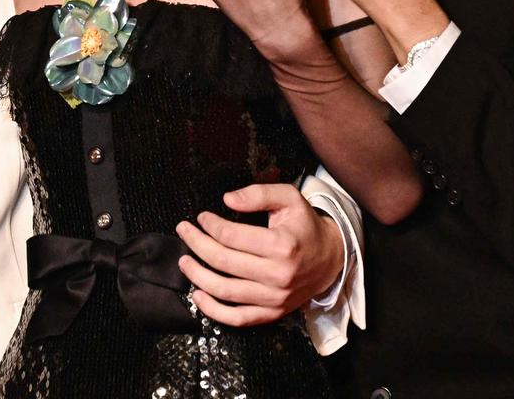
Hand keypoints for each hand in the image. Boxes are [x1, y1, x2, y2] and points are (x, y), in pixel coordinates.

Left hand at [175, 184, 343, 326]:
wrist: (330, 259)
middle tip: (183, 231)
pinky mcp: (272, 313)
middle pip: (223, 262)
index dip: (210, 225)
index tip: (201, 216)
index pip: (232, 236)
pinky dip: (213, 311)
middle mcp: (277, 275)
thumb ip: (258, 193)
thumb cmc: (304, 225)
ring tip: (184, 261)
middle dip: (196, 244)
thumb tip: (227, 200)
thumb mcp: (288, 198)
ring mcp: (274, 298)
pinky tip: (198, 295)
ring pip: (225, 291)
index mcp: (281, 245)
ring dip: (197, 276)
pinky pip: (237, 318)